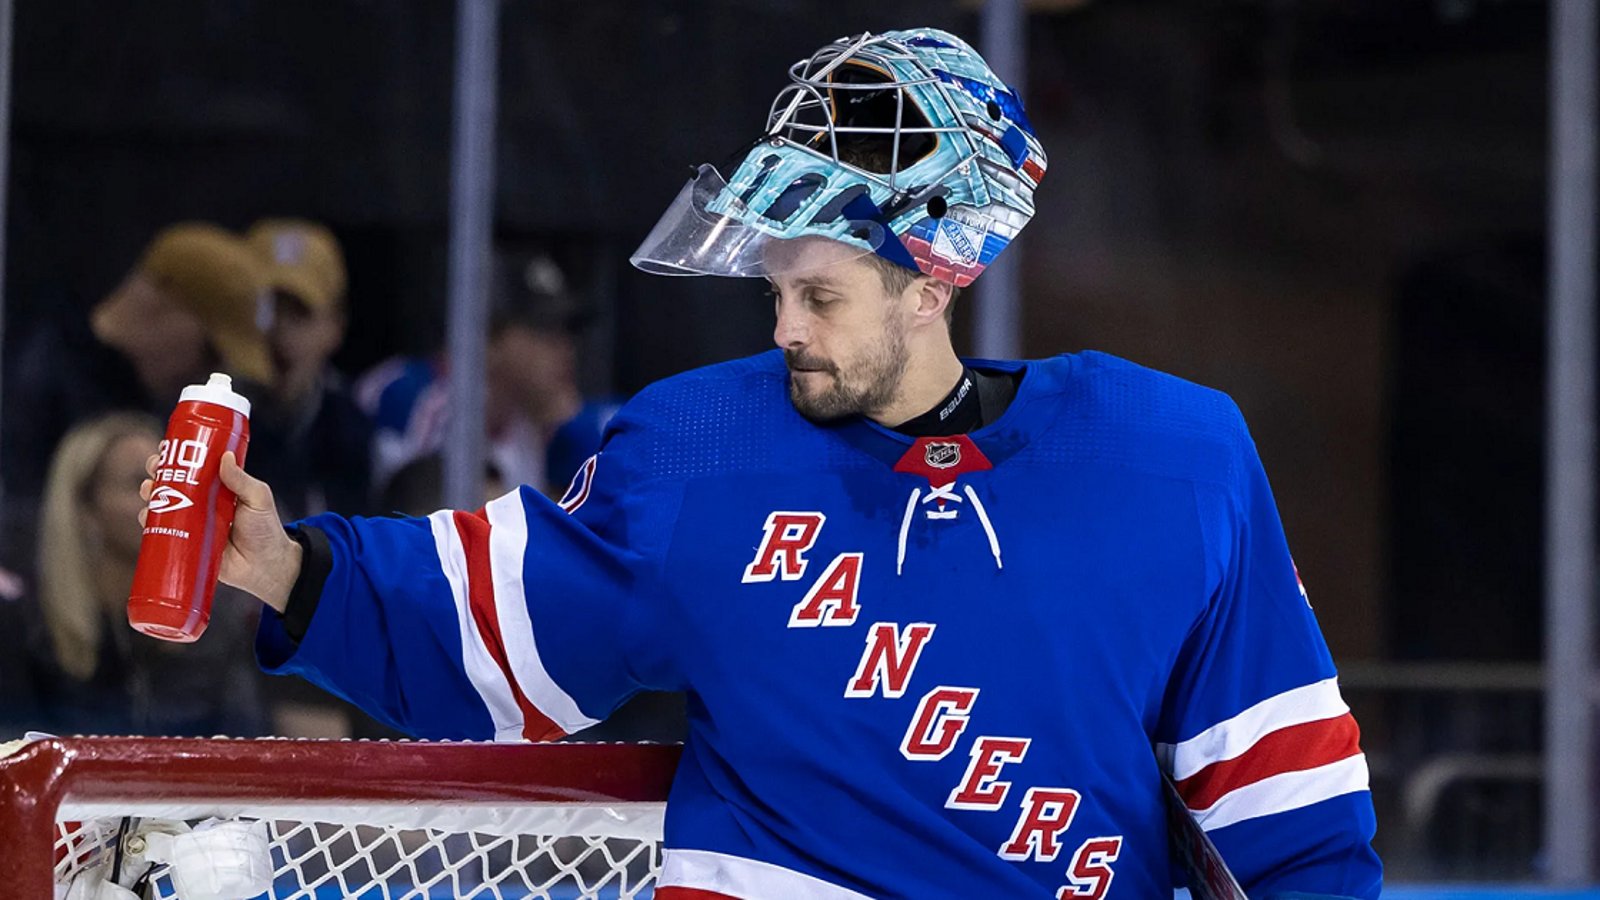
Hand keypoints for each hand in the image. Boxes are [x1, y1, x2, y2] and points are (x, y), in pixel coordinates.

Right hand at [140, 451, 301, 612]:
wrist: (266, 566)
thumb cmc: (266, 529)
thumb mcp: (259, 499)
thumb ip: (242, 480)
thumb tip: (225, 457)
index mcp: (219, 487)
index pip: (194, 466)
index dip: (177, 457)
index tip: (165, 449)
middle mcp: (202, 503)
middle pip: (173, 483)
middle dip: (157, 473)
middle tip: (153, 469)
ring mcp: (192, 523)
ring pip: (162, 504)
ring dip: (149, 494)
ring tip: (148, 490)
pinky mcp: (186, 543)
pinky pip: (162, 531)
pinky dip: (149, 522)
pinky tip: (144, 516)